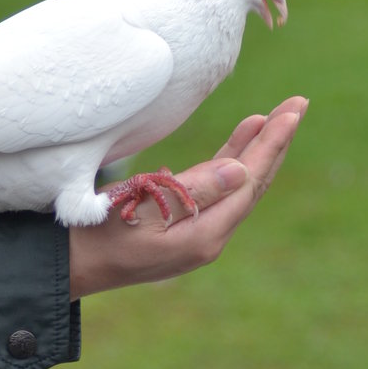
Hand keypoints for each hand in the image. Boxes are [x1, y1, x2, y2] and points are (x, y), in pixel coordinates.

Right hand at [69, 95, 307, 299]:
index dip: (272, 144)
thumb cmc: (96, 234)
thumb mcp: (143, 208)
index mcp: (204, 235)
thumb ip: (193, 191)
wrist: (68, 265)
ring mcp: (197, 232)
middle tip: (299, 103)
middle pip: (252, 182)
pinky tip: (241, 142)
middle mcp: (209, 236)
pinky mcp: (183, 225)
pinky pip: (217, 190)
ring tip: (276, 116)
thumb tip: (241, 170)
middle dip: (275, 142)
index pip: (249, 182)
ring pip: (237, 184)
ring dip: (256, 148)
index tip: (292, 111)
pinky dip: (230, 161)